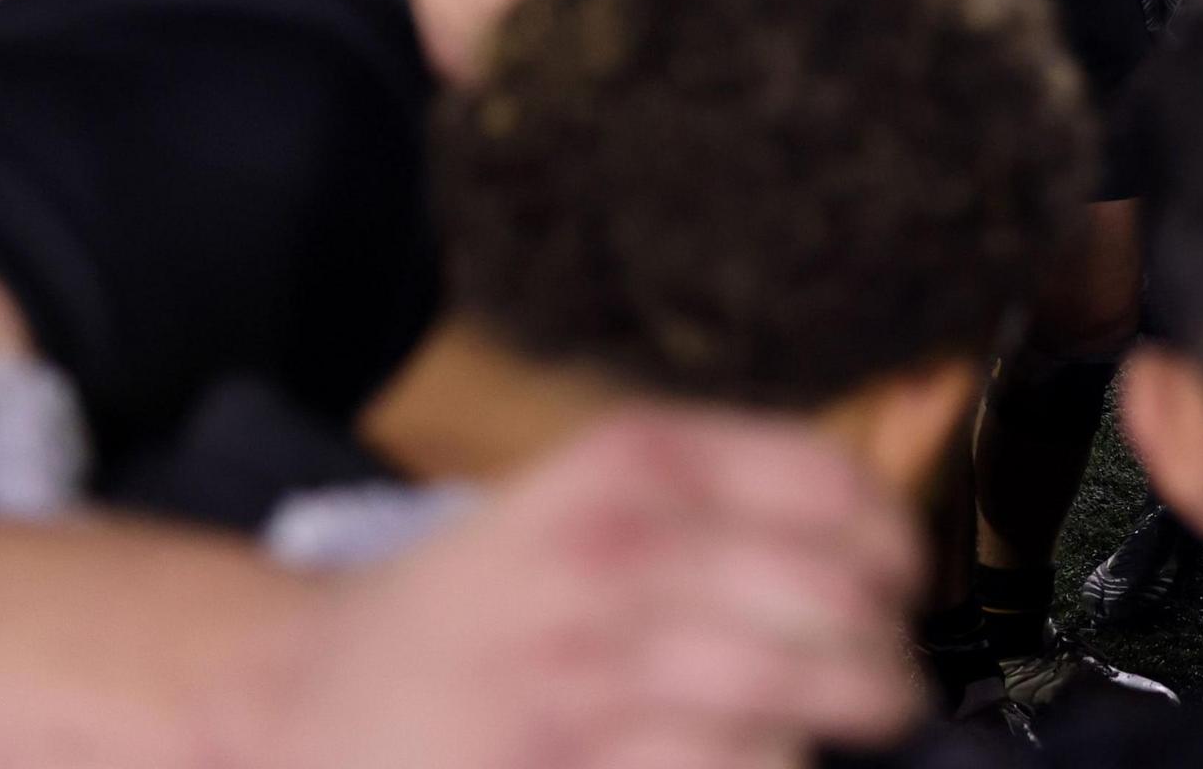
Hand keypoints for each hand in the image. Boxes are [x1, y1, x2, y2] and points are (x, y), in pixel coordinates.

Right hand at [209, 409, 928, 768]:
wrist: (299, 691)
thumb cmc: (480, 606)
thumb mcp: (589, 502)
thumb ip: (726, 504)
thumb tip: (890, 556)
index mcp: (631, 463)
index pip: (833, 489)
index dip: (896, 548)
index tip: (903, 586)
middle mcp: (610, 551)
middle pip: (831, 606)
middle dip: (883, 660)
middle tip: (890, 686)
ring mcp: (579, 665)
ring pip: (788, 702)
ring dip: (832, 726)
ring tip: (838, 732)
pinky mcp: (555, 763)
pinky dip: (763, 767)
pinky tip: (757, 759)